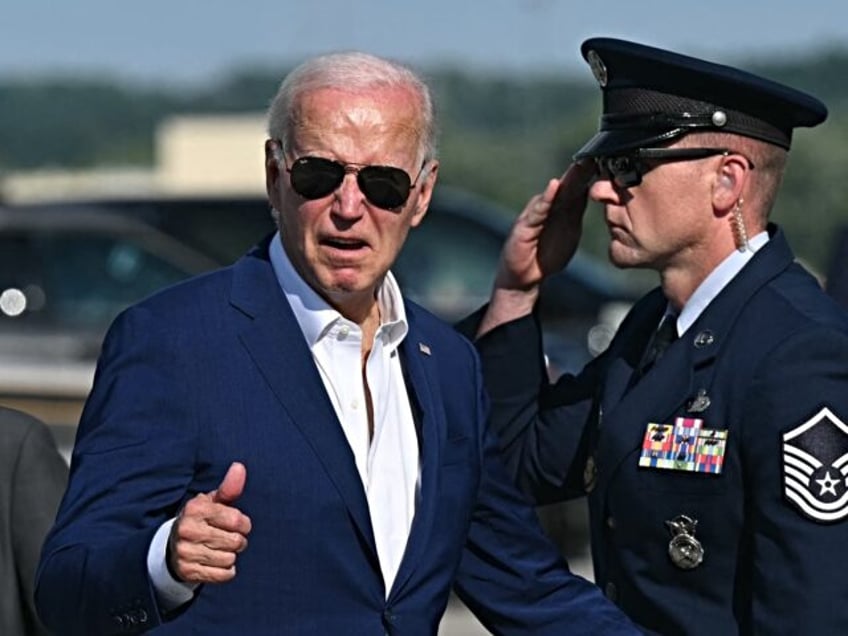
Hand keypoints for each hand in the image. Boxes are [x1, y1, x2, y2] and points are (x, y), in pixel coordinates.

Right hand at [167, 462, 251, 583]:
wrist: (174, 545)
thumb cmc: (203, 519)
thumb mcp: (214, 502)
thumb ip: (229, 487)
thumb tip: (239, 466)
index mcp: (196, 509)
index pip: (237, 520)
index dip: (244, 524)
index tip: (239, 524)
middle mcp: (187, 530)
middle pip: (235, 541)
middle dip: (239, 541)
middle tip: (230, 538)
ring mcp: (185, 552)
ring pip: (229, 559)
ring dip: (231, 556)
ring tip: (221, 549)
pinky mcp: (187, 571)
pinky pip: (222, 575)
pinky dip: (226, 571)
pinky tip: (217, 562)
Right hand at [495, 161, 592, 292]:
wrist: (525, 276)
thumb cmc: (547, 253)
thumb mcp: (570, 230)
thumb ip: (578, 211)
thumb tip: (597, 195)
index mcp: (562, 208)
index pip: (578, 186)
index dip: (592, 173)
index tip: (609, 157)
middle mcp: (549, 206)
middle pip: (568, 185)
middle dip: (581, 170)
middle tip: (596, 153)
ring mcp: (536, 214)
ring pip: (554, 194)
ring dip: (567, 179)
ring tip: (579, 165)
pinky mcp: (525, 226)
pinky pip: (537, 210)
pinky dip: (546, 198)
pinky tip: (554, 187)